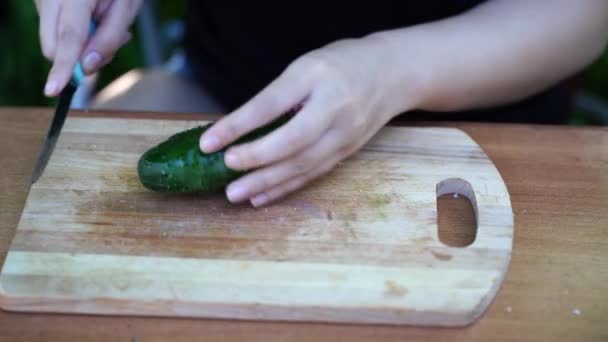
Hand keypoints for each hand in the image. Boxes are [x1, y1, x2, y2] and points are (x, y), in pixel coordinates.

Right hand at [35, 0, 142, 96]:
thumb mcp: (127, 8)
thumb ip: (110, 38)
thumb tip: (88, 67)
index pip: (68, 38)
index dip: (63, 67)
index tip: (54, 89)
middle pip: (53, 47)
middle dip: (77, 58)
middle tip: (110, 44)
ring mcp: (42, 0)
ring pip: (53, 42)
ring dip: (78, 46)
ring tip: (103, 24)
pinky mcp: (41, 3)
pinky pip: (54, 32)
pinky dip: (74, 36)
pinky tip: (91, 19)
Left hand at [199, 36, 418, 206]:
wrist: (394, 73)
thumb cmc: (342, 64)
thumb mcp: (306, 66)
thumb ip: (278, 94)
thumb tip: (239, 130)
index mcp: (316, 77)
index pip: (269, 105)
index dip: (236, 126)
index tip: (208, 142)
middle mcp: (334, 108)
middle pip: (292, 142)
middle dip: (255, 159)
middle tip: (225, 169)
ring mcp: (345, 134)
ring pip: (303, 165)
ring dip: (266, 183)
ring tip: (236, 194)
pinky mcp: (348, 151)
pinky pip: (314, 174)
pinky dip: (285, 188)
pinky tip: (262, 198)